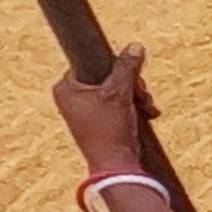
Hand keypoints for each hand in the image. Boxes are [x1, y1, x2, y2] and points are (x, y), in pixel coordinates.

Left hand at [52, 45, 159, 176]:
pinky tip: (146, 114)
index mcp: (65, 89)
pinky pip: (117, 105)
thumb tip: (135, 46)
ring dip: (135, 96)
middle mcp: (71, 99)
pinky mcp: (98, 122)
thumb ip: (126, 68)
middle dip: (130, 84)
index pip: (91, 62)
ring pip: (115, 90)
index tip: (128, 76)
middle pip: (106, 76)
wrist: (116, 166)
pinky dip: (133, 107)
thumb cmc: (110, 130)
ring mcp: (84, 111)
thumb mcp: (120, 93)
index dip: (113, 66)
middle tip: (139, 93)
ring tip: (146, 107)